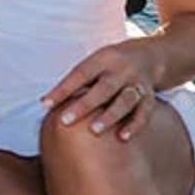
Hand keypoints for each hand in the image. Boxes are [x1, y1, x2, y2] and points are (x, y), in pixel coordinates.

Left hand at [42, 40, 158, 141]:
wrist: (148, 56)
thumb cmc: (109, 66)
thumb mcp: (93, 64)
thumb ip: (74, 83)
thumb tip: (45, 105)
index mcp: (103, 59)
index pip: (80, 74)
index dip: (63, 89)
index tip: (46, 104)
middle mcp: (122, 70)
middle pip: (104, 87)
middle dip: (84, 105)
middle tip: (66, 121)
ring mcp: (137, 83)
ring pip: (125, 100)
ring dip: (110, 115)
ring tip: (95, 131)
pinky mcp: (150, 97)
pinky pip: (144, 112)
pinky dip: (134, 125)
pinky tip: (123, 138)